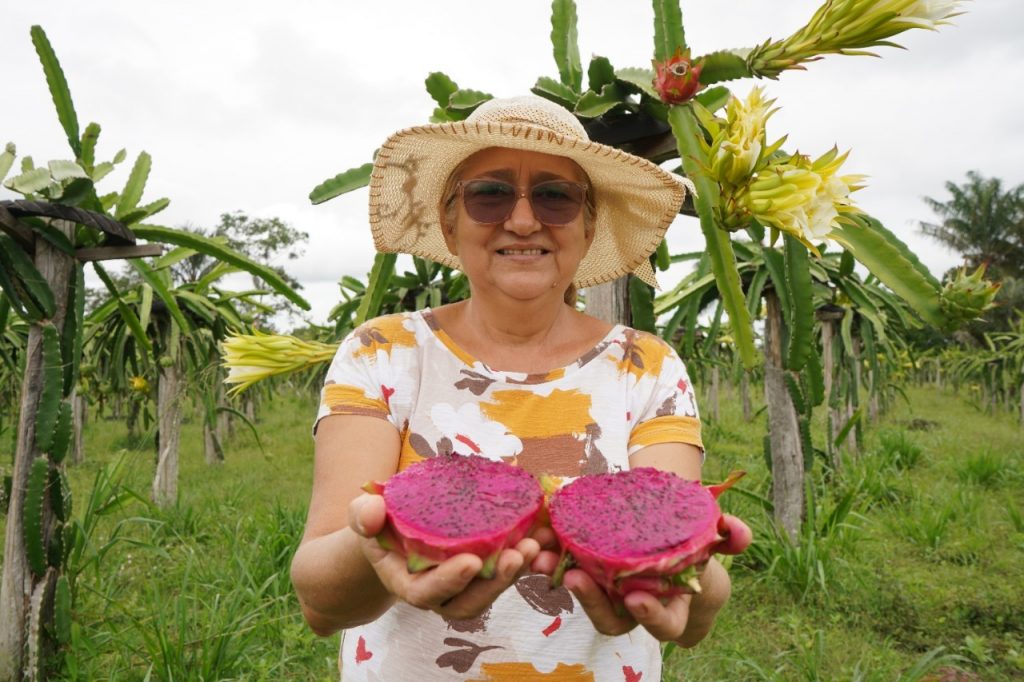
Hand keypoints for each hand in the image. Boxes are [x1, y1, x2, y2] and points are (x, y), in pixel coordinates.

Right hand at [348, 493, 540, 620]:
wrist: (393, 531)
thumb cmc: (379, 523)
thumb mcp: (363, 514)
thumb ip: (362, 514)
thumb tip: (371, 511)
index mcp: (406, 583)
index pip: (427, 592)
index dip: (450, 580)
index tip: (472, 562)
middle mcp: (437, 593)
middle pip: (469, 601)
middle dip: (496, 582)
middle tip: (518, 554)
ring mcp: (462, 586)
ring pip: (492, 591)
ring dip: (516, 572)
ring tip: (536, 543)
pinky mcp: (482, 572)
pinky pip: (505, 572)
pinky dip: (525, 557)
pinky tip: (542, 533)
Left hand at [531, 514, 751, 642]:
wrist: (670, 539)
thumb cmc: (695, 545)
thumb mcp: (713, 538)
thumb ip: (729, 536)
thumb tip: (740, 534)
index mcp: (670, 606)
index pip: (661, 623)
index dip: (650, 613)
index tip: (635, 597)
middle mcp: (633, 607)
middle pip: (610, 618)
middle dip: (591, 600)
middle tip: (574, 578)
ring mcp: (607, 591)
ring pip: (581, 596)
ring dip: (559, 577)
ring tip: (543, 557)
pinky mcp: (584, 569)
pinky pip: (563, 570)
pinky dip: (549, 556)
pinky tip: (536, 538)